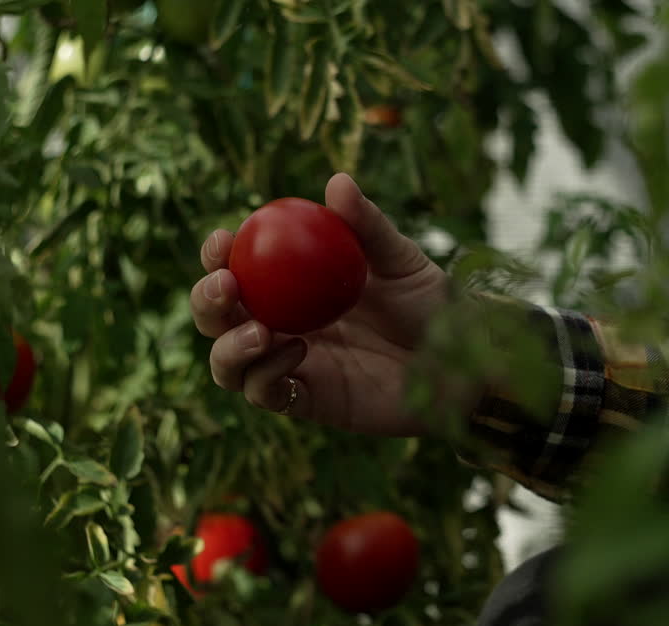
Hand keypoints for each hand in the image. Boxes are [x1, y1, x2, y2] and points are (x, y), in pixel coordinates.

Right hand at [190, 173, 455, 436]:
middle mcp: (280, 326)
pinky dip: (265, 374)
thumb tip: (337, 182)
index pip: (238, 270)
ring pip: (227, 364)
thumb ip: (367, 225)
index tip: (223, 240)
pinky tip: (296, 350)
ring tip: (260, 330)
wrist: (461, 363)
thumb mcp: (401, 259)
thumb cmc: (431, 306)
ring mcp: (289, 366)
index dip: (216, 256)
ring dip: (228, 346)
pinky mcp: (307, 402)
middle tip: (227, 286)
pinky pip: (265, 393)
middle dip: (206, 301)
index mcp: (292, 288)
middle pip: (217, 319)